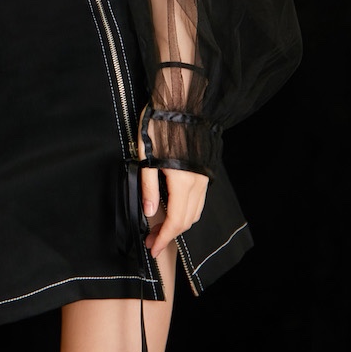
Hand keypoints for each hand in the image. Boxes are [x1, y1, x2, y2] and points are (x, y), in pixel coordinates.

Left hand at [139, 112, 208, 259]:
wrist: (180, 101)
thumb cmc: (160, 125)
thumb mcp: (146, 155)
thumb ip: (149, 187)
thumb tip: (150, 213)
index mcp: (183, 180)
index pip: (175, 221)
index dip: (163, 238)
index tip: (152, 249)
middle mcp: (198, 182)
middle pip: (187, 220)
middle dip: (169, 234)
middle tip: (151, 241)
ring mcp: (204, 177)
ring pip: (195, 212)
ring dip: (179, 224)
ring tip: (159, 228)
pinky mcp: (204, 170)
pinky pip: (199, 200)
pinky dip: (187, 211)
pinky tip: (173, 210)